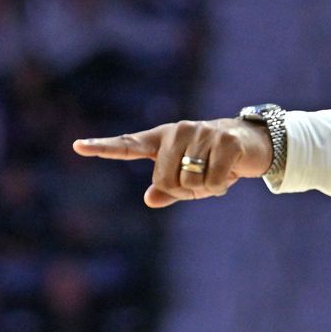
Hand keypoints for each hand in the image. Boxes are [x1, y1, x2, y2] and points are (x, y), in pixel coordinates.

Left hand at [72, 118, 272, 207]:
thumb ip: (167, 190)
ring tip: (217, 175)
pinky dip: (220, 187)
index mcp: (162, 139)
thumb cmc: (214, 162)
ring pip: (189, 182)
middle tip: (202, 183)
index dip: (103, 148)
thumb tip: (150, 199)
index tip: (78, 146)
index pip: (128, 145)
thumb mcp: (189, 179)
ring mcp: (202, 133)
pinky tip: (230, 176)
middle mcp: (178, 132)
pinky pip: (213, 181)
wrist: (253, 143)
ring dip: (205, 190)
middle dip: (184, 192)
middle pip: (164, 180)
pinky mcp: (224, 141)